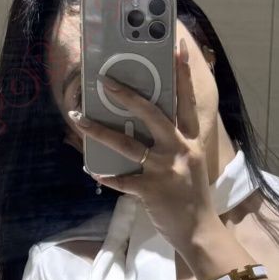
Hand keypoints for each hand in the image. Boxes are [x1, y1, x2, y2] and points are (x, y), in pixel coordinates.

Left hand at [67, 37, 220, 253]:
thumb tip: (147, 125)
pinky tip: (91, 168)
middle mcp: (179, 150)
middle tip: (106, 81)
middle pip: (153, 115)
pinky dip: (105, 175)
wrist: (199, 231)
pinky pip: (121, 180)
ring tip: (78, 118)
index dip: (182, 74)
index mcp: (191, 141)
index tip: (177, 48)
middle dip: (128, 96)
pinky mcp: (150, 190)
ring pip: (128, 145)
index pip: (187, 101)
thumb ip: (176, 142)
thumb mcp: (192, 163)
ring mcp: (164, 170)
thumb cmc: (192, 195)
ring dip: (99, 131)